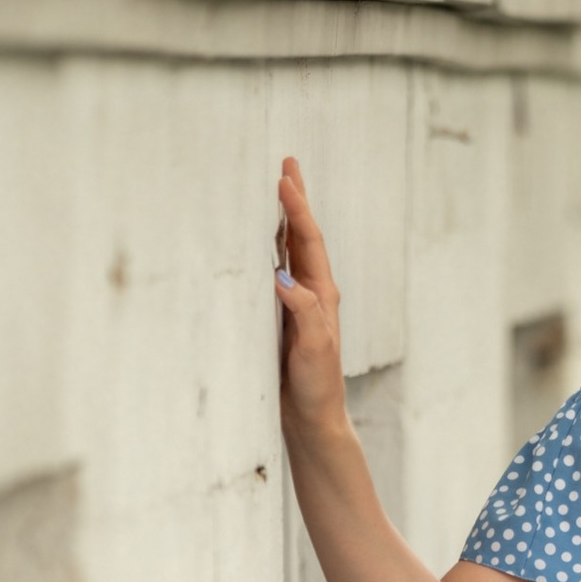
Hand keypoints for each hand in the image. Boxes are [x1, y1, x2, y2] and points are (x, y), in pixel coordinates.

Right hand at [275, 155, 348, 444]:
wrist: (313, 418)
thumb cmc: (317, 386)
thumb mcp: (314, 348)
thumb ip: (303, 312)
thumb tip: (282, 277)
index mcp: (323, 294)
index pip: (309, 242)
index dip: (297, 210)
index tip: (285, 180)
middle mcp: (313, 292)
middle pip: (302, 236)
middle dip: (295, 200)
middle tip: (287, 163)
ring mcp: (298, 303)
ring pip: (288, 249)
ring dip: (282, 218)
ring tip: (275, 187)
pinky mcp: (282, 316)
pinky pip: (275, 270)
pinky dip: (268, 247)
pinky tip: (257, 238)